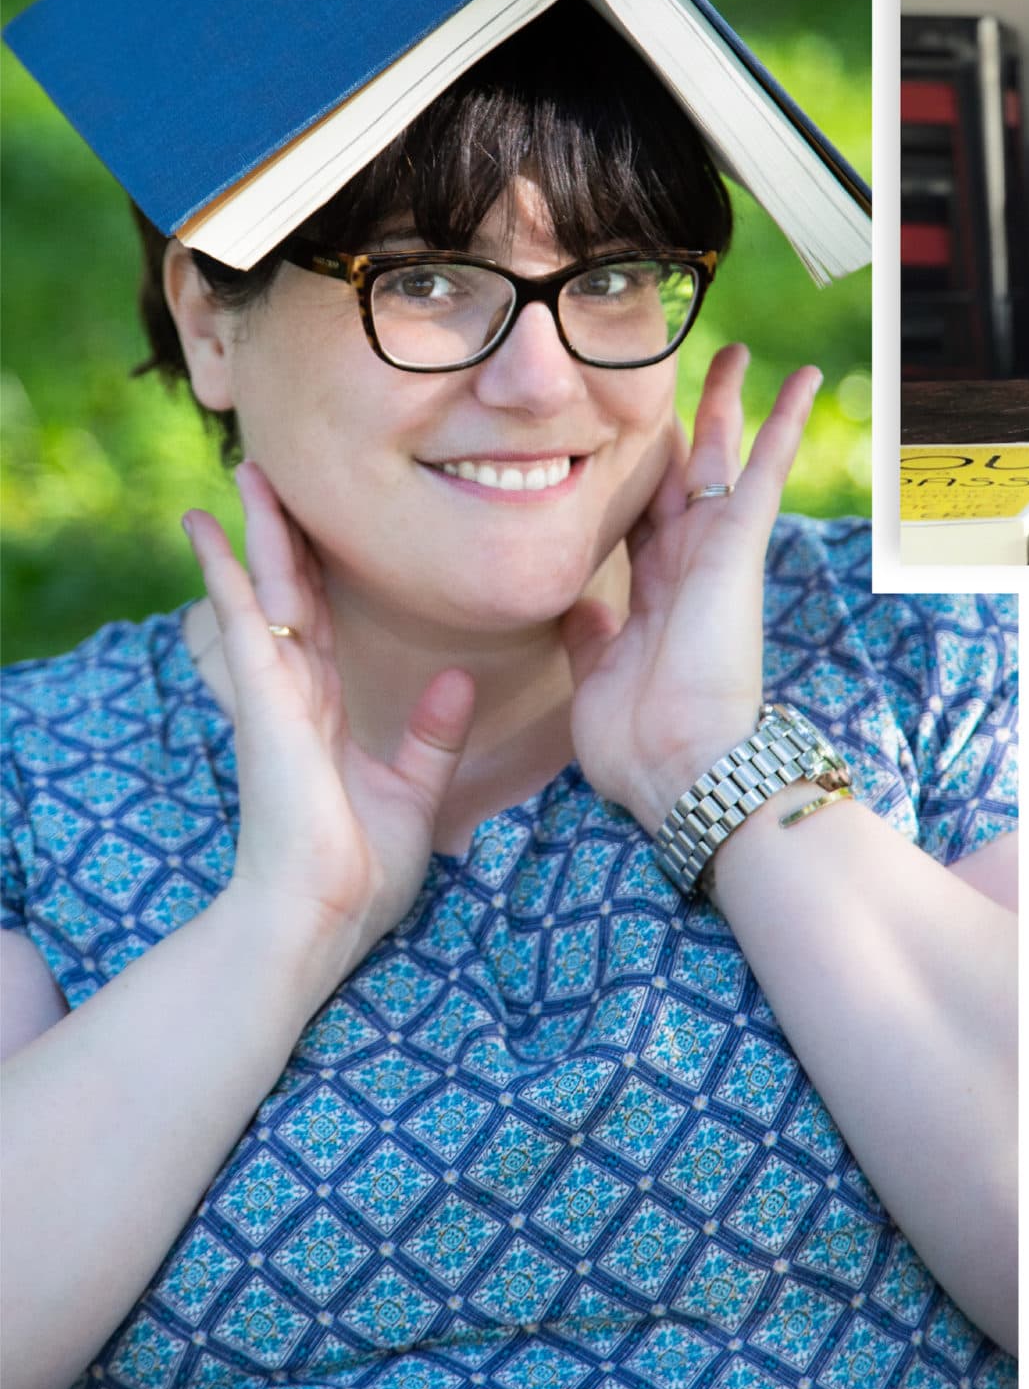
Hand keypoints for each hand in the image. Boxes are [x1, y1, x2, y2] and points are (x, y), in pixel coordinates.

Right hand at [184, 465, 473, 968]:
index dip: (319, 569)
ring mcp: (274, 698)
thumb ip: (433, 735)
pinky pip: (245, 627)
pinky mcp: (264, 707)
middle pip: (289, 592)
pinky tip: (211, 533)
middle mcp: (295, 695)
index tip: (319, 521)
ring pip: (265, 594)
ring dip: (254, 532)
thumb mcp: (416, 789)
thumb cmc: (363, 870)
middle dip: (282, 531)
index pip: (322, 621)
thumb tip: (457, 678)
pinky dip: (228, 577)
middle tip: (271, 471)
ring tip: (244, 473)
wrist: (323, 917)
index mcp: (326, 711)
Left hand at [560, 343, 819, 832]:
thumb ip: (591, 634)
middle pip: (683, 473)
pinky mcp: (741, 547)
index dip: (632, 472)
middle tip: (693, 370)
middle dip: (688, 423)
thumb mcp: (595, 677)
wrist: (681, 767)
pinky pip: (762, 471)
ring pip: (722, 459)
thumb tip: (581, 604)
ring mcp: (716, 552)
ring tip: (740, 354)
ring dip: (731, 405)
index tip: (624, 434)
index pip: (640, 514)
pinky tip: (798, 380)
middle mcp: (687, 562)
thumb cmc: (638, 742)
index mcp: (652, 591)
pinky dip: (781, 425)